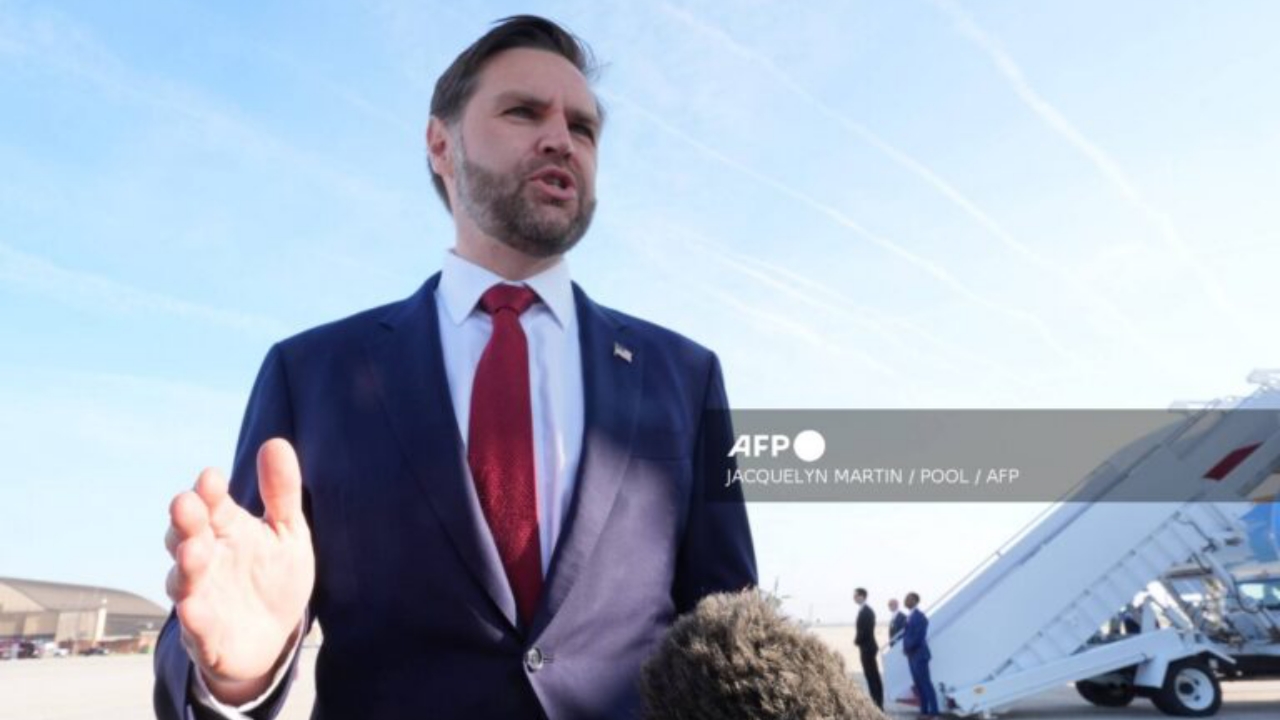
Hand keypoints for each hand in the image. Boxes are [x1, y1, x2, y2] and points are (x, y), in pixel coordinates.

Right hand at [165, 438, 315, 704]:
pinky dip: (194, 617)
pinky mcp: (205, 635)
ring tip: (194, 551)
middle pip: (186, 536)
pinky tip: (193, 608)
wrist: (273, 636)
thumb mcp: (287, 532)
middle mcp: (205, 560)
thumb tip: (275, 443)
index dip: (208, 492)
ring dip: (186, 566)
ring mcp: (201, 597)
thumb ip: (282, 492)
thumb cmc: (274, 577)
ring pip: (183, 580)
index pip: (211, 505)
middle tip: (186, 504)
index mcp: (225, 531)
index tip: (211, 477)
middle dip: (185, 522)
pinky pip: (196, 626)